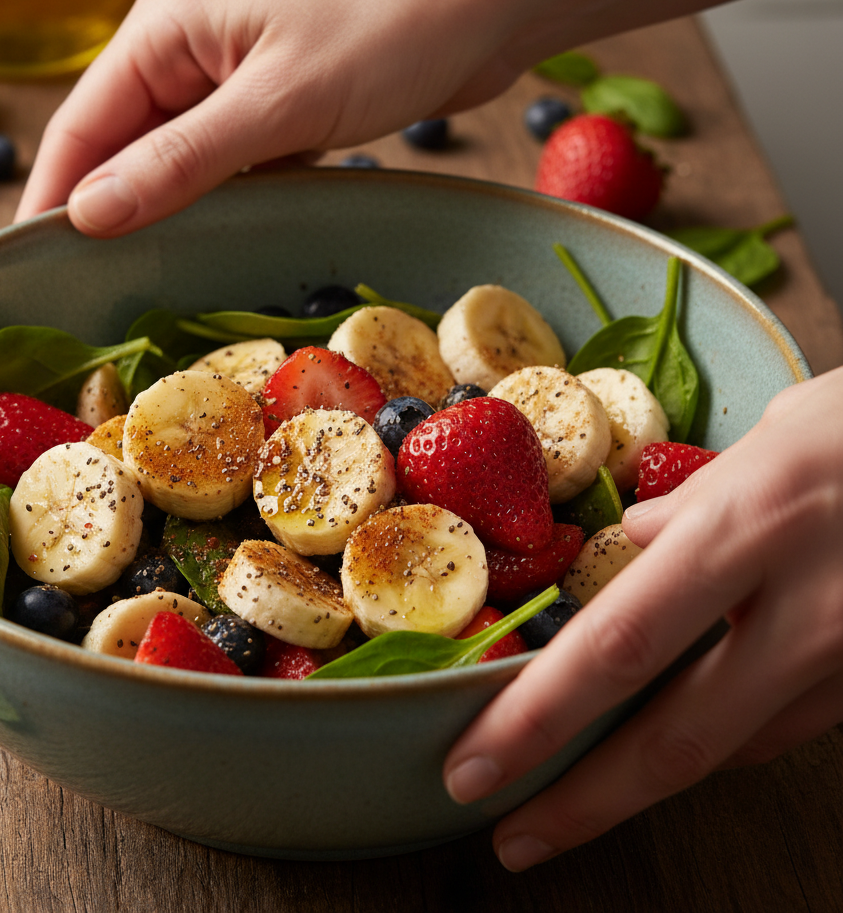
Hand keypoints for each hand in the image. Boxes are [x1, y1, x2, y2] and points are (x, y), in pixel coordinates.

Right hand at [15, 0, 524, 235]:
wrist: (487, 2)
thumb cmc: (385, 30)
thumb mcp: (276, 104)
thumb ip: (181, 162)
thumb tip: (91, 214)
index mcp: (165, 31)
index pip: (81, 127)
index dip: (54, 200)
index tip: (35, 271)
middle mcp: (188, 54)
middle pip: (123, 150)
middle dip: (111, 216)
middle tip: (95, 297)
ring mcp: (235, 83)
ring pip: (178, 166)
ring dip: (169, 216)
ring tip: (150, 285)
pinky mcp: (278, 110)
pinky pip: (230, 169)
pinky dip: (224, 205)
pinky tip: (221, 245)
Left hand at [443, 366, 842, 869]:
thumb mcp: (775, 438)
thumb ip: (696, 501)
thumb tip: (633, 544)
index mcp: (747, 530)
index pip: (616, 646)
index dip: (537, 719)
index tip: (473, 765)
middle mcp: (804, 611)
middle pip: (675, 738)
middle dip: (583, 803)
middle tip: (512, 840)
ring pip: (737, 742)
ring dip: (651, 770)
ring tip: (584, 789)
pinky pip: (792, 724)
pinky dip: (728, 731)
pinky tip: (685, 729)